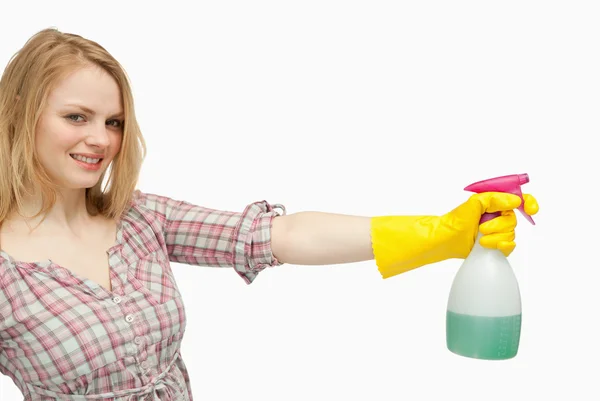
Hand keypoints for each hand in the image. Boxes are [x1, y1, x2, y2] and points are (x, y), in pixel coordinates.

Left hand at [370, 192, 538, 277]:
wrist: (446, 239)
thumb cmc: (456, 220)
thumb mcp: (474, 203)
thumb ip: (495, 199)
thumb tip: (515, 200)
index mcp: (494, 203)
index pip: (518, 200)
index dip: (528, 203)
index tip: (530, 209)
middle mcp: (497, 216)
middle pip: (514, 220)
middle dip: (499, 225)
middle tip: (482, 227)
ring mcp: (497, 231)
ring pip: (511, 234)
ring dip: (495, 237)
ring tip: (480, 237)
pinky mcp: (495, 245)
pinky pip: (509, 246)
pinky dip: (499, 246)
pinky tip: (487, 245)